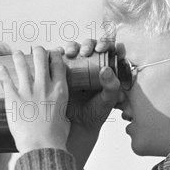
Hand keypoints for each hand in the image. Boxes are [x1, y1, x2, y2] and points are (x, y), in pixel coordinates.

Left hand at [0, 47, 69, 153]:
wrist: (41, 146)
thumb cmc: (54, 138)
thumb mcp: (65, 120)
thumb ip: (61, 110)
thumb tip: (60, 112)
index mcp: (59, 90)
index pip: (58, 63)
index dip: (54, 56)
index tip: (51, 55)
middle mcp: (44, 86)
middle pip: (41, 57)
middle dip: (38, 51)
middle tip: (35, 51)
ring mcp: (27, 90)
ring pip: (22, 64)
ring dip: (19, 57)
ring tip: (17, 54)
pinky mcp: (12, 97)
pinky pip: (6, 79)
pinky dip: (2, 73)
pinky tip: (0, 69)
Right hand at [63, 39, 120, 169]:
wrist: (77, 125)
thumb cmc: (95, 113)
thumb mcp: (108, 100)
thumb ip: (112, 87)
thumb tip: (106, 70)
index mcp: (107, 70)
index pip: (110, 50)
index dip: (110, 44)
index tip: (107, 48)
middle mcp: (91, 65)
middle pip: (91, 46)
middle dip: (89, 44)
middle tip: (87, 52)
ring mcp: (76, 67)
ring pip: (75, 49)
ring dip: (73, 46)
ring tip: (72, 53)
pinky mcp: (62, 71)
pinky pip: (59, 58)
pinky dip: (57, 52)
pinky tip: (58, 54)